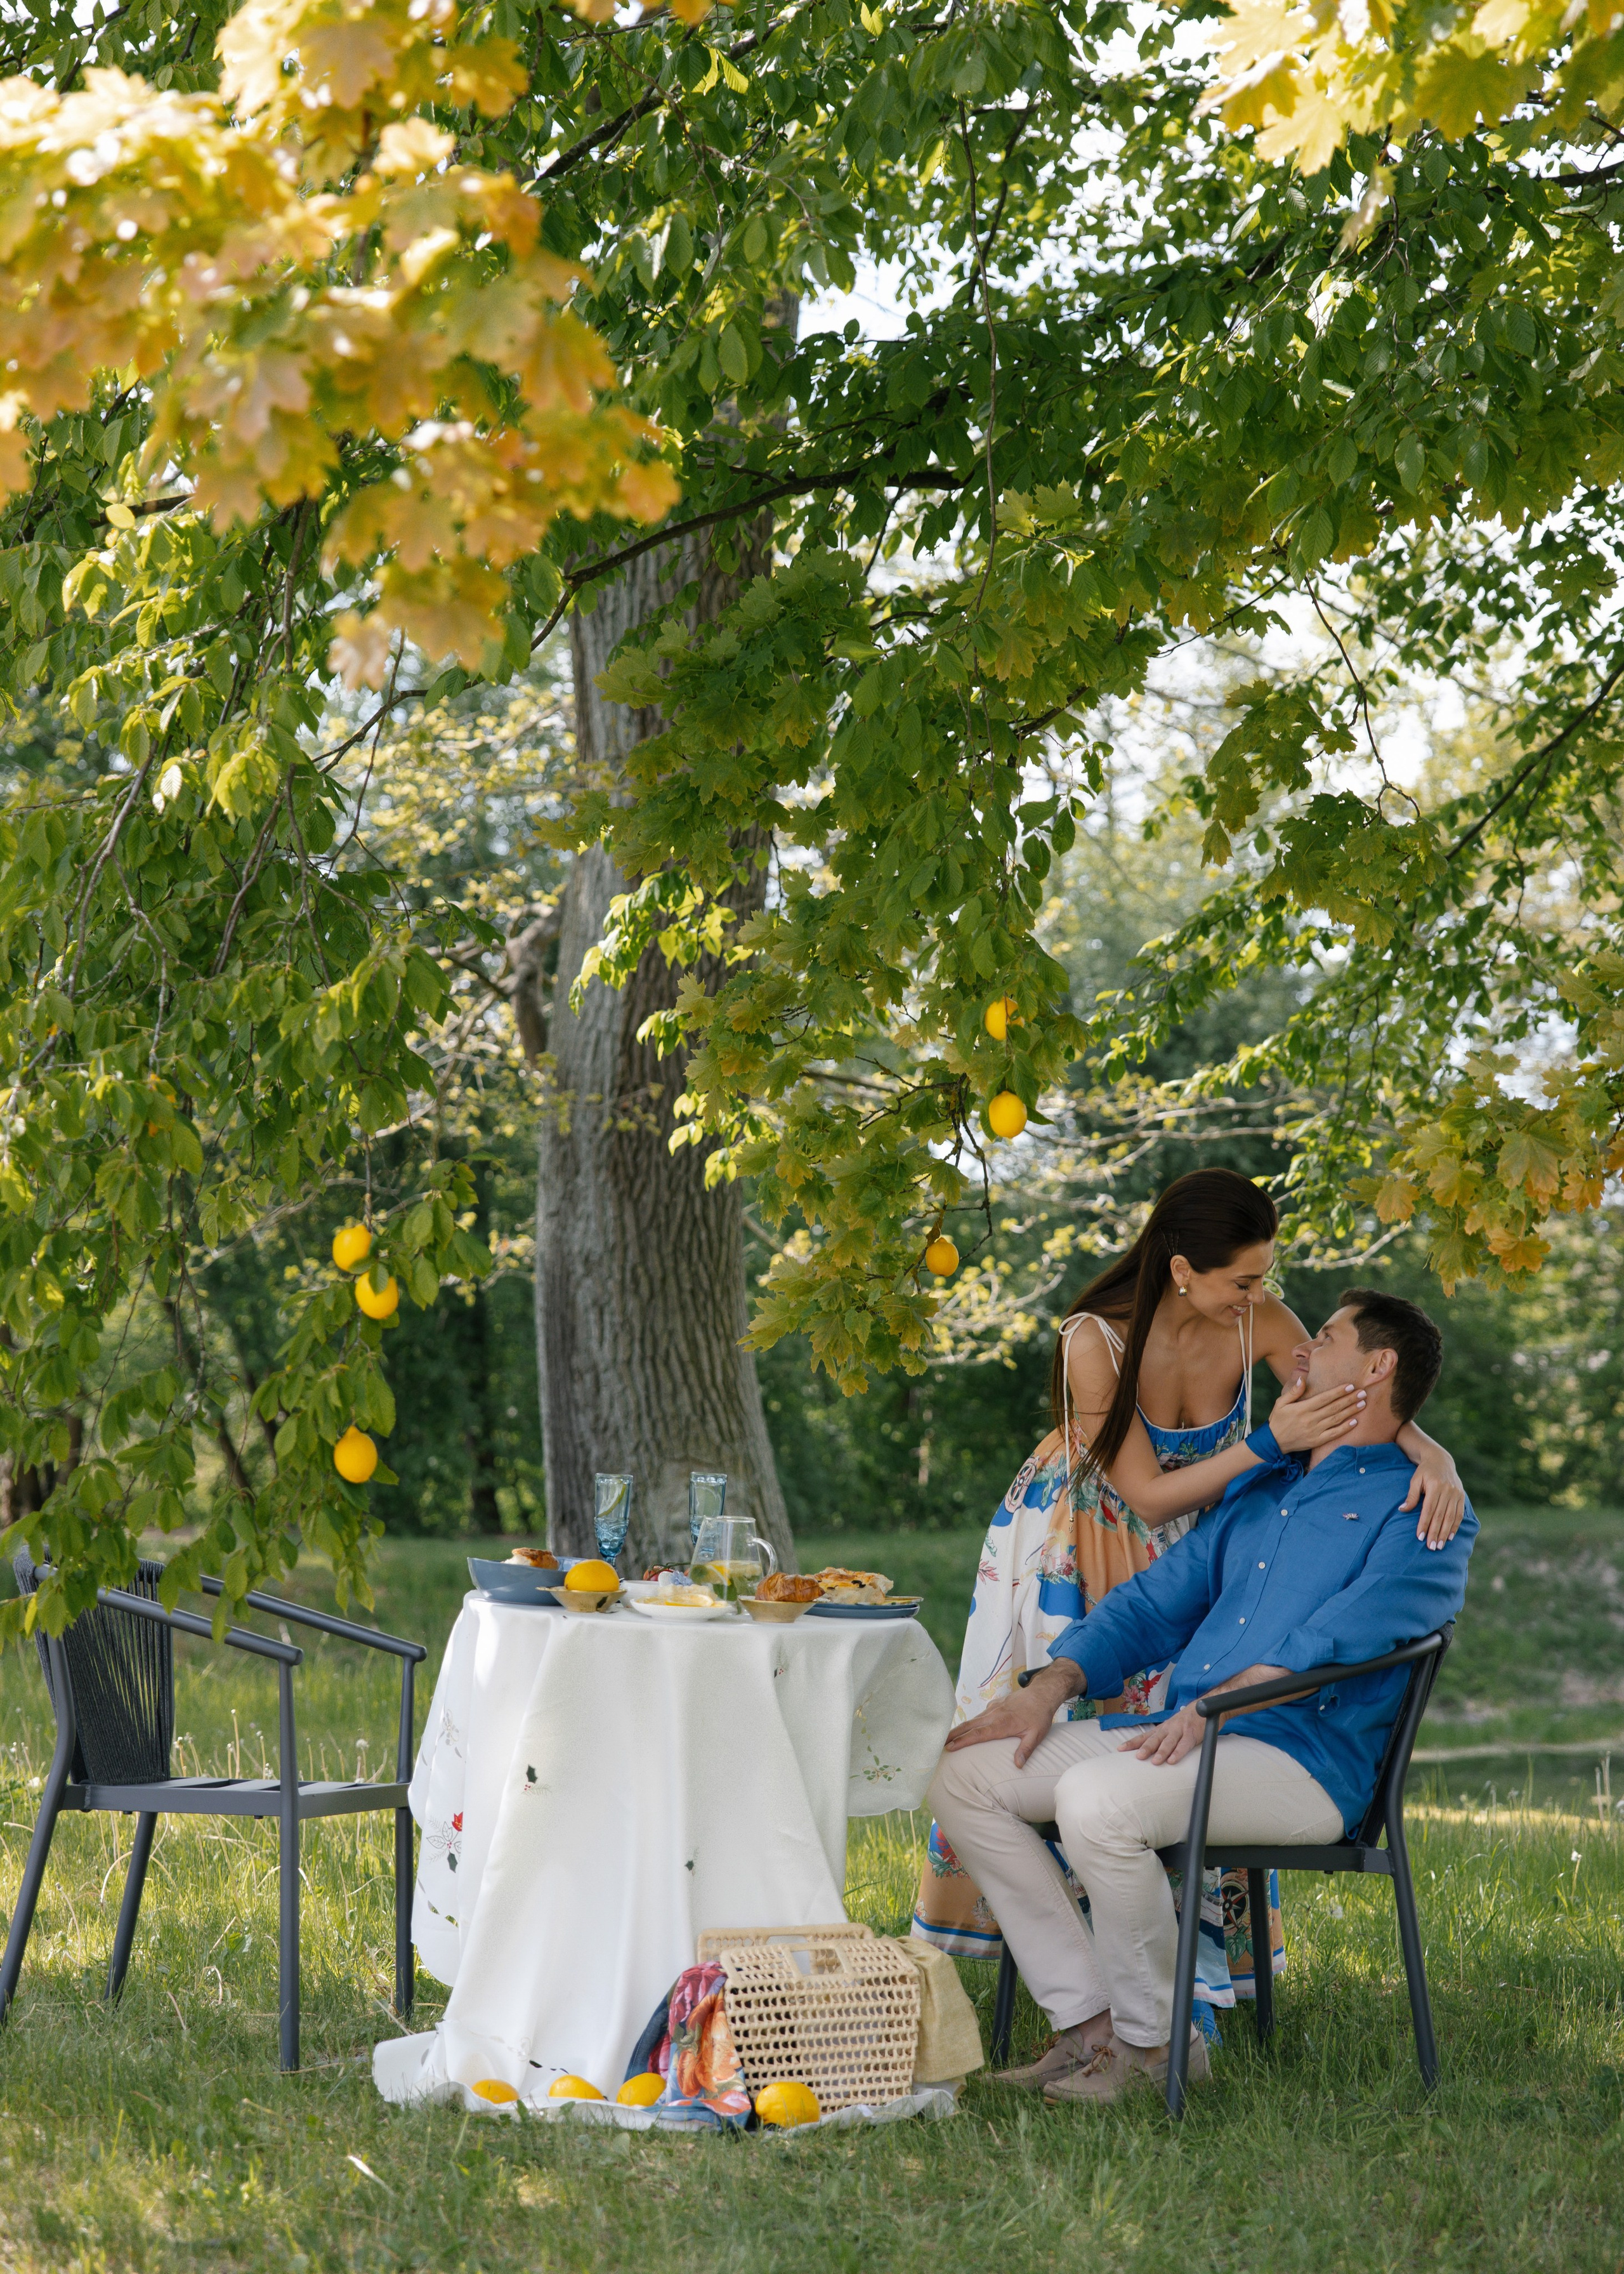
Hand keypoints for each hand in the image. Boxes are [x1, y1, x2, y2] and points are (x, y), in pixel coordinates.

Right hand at [944, 1664, 1078, 1767]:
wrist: (1041, 1693)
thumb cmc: (1039, 1716)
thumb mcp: (1036, 1735)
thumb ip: (1026, 1750)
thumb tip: (1018, 1766)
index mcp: (1002, 1724)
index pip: (978, 1734)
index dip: (963, 1741)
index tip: (950, 1747)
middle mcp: (994, 1715)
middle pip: (970, 1725)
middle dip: (954, 1734)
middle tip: (940, 1743)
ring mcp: (993, 1708)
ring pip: (973, 1719)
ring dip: (961, 1728)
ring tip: (949, 1738)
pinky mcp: (995, 1704)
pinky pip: (981, 1715)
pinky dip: (972, 1722)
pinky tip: (968, 1727)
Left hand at [1117, 1704, 1205, 1765]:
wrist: (1201, 1710)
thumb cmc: (1183, 1724)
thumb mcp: (1169, 1730)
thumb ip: (1159, 1740)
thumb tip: (1146, 1754)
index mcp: (1160, 1729)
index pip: (1144, 1736)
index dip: (1132, 1743)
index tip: (1120, 1749)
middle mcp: (1167, 1729)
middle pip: (1154, 1739)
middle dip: (1145, 1748)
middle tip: (1138, 1757)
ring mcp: (1179, 1731)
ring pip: (1168, 1742)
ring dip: (1161, 1752)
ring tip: (1155, 1761)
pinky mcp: (1191, 1735)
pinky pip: (1184, 1745)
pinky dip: (1178, 1753)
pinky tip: (1172, 1760)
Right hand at [1265, 1373, 1365, 1453]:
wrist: (1274, 1442)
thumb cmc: (1278, 1420)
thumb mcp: (1280, 1403)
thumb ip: (1293, 1391)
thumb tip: (1302, 1378)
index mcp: (1302, 1408)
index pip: (1324, 1398)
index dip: (1338, 1392)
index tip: (1350, 1386)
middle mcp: (1310, 1419)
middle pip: (1334, 1407)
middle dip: (1349, 1399)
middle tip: (1363, 1392)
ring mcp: (1315, 1431)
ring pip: (1336, 1419)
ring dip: (1351, 1411)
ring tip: (1362, 1404)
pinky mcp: (1317, 1441)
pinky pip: (1334, 1434)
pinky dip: (1345, 1428)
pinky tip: (1355, 1422)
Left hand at [1401, 1452, 1465, 1548]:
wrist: (1440, 1460)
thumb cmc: (1424, 1471)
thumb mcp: (1415, 1480)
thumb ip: (1411, 1496)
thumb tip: (1402, 1510)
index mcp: (1435, 1486)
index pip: (1429, 1510)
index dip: (1424, 1524)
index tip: (1420, 1537)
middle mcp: (1448, 1490)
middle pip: (1441, 1516)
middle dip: (1436, 1533)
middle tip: (1431, 1547)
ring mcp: (1456, 1493)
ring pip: (1451, 1517)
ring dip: (1445, 1533)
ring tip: (1440, 1546)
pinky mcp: (1461, 1496)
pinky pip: (1459, 1514)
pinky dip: (1455, 1526)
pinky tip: (1450, 1537)